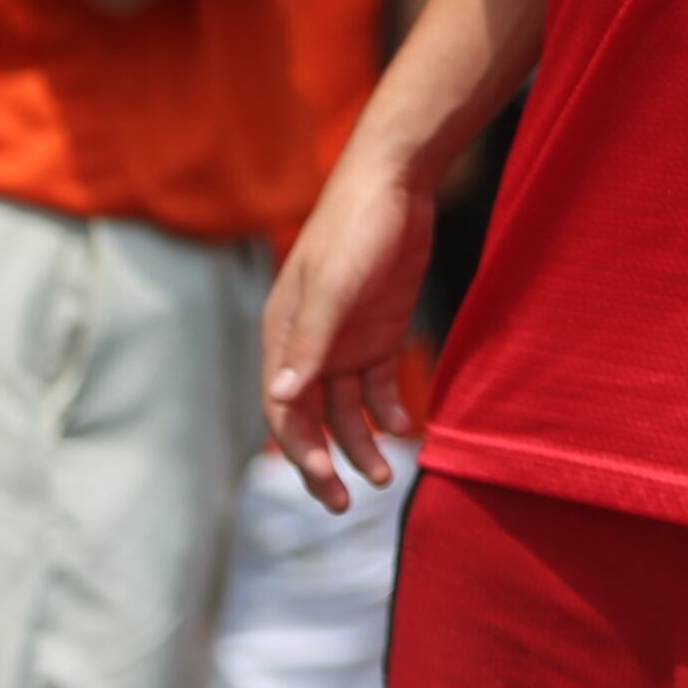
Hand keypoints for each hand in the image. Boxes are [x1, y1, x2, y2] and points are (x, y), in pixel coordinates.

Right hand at [264, 150, 433, 508]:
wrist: (395, 183)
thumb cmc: (355, 229)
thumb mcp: (333, 286)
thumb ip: (311, 342)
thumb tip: (283, 398)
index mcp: (283, 336)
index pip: (284, 409)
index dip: (301, 448)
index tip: (327, 482)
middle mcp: (309, 345)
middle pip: (311, 417)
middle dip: (326, 461)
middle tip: (347, 504)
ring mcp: (344, 339)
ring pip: (346, 407)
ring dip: (361, 442)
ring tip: (387, 477)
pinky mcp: (379, 330)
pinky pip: (378, 383)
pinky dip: (387, 409)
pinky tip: (405, 428)